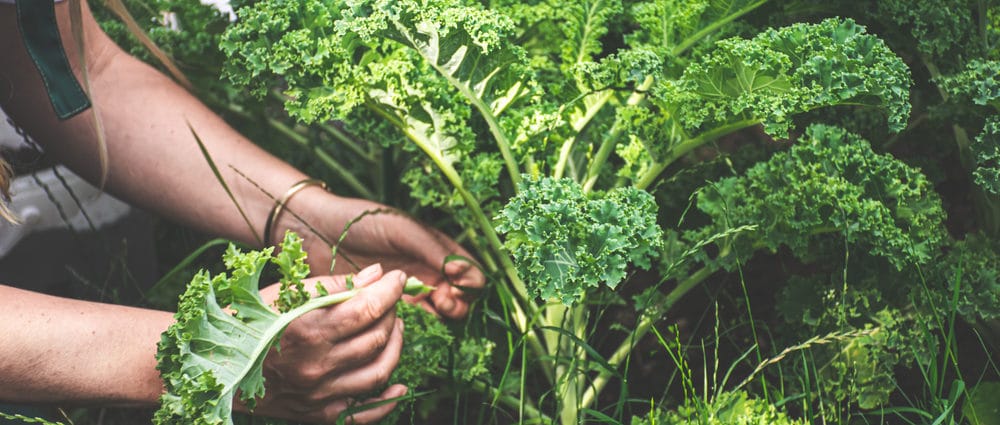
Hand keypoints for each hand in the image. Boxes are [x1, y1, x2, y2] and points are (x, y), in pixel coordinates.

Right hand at [250, 264, 405, 423]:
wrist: (216, 368)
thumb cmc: (249, 322)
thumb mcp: (284, 294)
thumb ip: (333, 284)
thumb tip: (376, 274)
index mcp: (307, 329)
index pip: (366, 308)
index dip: (390, 290)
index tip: (399, 277)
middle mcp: (316, 364)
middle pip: (376, 337)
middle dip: (392, 313)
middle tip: (390, 300)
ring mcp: (319, 393)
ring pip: (378, 371)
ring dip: (395, 345)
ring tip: (393, 328)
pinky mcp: (318, 413)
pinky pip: (364, 412)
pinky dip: (388, 400)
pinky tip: (399, 384)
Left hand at [295, 193, 484, 318]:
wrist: (319, 233)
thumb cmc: (363, 222)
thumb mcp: (403, 230)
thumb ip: (433, 249)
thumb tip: (460, 271)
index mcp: (436, 249)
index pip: (469, 270)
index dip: (470, 279)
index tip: (456, 280)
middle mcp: (428, 271)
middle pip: (461, 295)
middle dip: (460, 300)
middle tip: (443, 299)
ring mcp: (411, 291)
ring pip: (442, 311)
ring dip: (445, 312)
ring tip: (434, 305)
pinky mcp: (390, 307)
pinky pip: (414, 321)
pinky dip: (421, 322)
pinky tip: (412, 314)